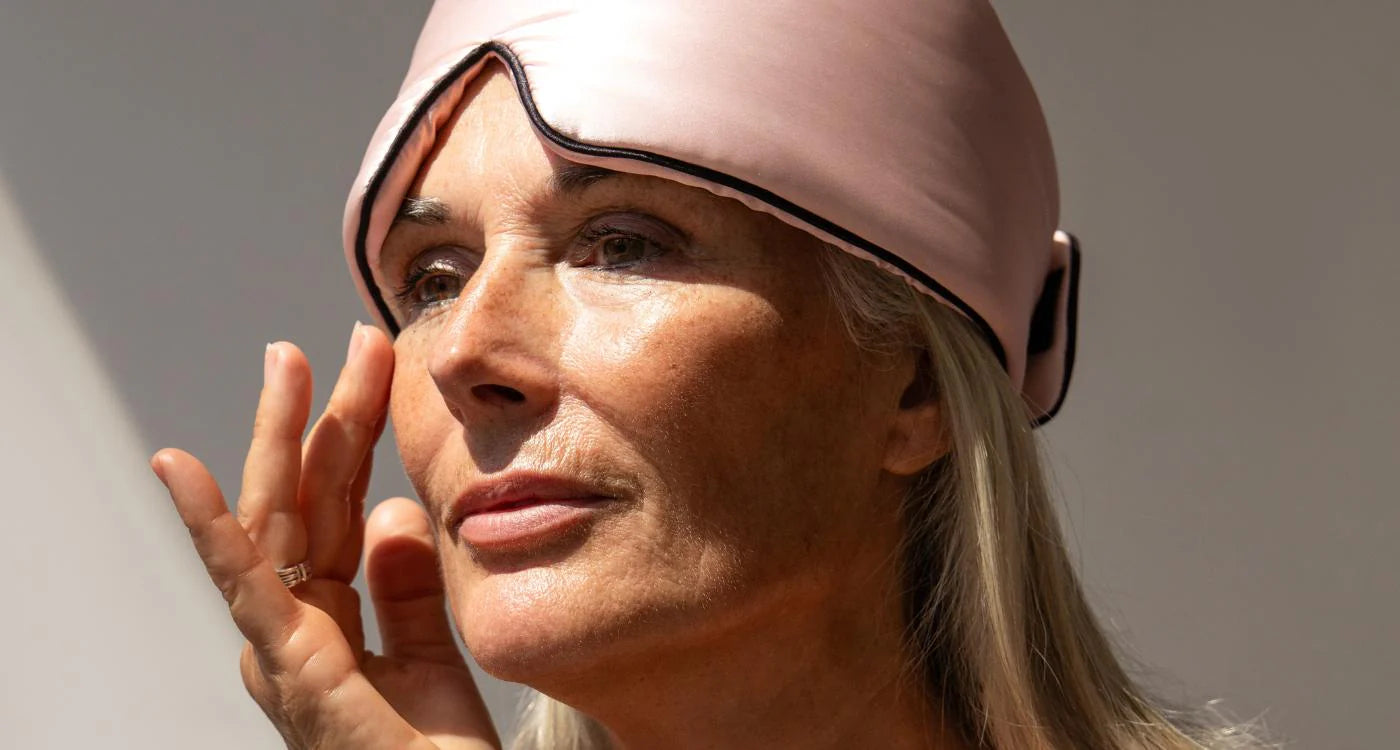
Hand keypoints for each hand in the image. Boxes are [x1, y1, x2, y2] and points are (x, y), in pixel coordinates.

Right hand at [151, 323, 498, 749]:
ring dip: (280, 439)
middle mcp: (292, 626)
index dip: (353, 433)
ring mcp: (282, 647)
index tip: (377, 366)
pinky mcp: (288, 669)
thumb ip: (408, 587)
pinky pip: (247, 585)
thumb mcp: (429, 656)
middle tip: (347, 341)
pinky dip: (210, 524)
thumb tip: (392, 510)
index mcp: (326, 619)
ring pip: (275, 522)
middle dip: (325, 417)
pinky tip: (180, 466)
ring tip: (285, 364)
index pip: (337, 504)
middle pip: (305, 501)